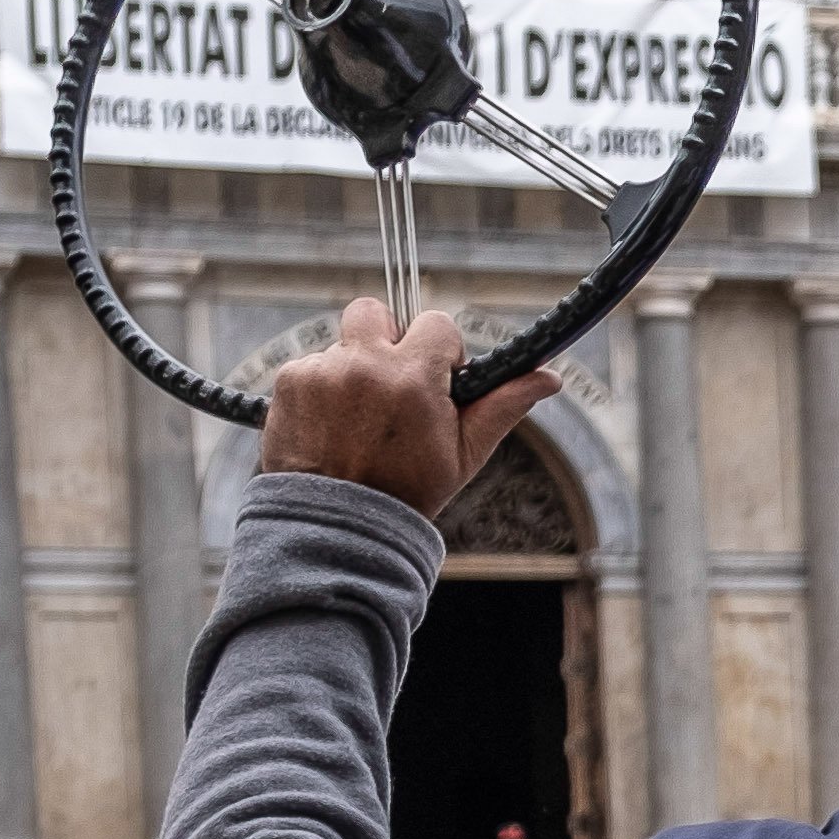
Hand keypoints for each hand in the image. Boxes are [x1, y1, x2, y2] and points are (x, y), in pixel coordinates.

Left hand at [261, 297, 556, 527]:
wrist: (337, 528)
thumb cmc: (408, 492)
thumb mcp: (464, 452)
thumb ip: (503, 405)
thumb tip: (549, 376)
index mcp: (413, 377)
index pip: (435, 323)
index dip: (440, 352)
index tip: (434, 382)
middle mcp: (364, 365)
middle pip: (375, 311)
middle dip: (385, 338)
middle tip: (390, 384)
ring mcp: (322, 371)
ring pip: (342, 345)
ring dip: (352, 371)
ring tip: (357, 422)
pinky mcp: (288, 382)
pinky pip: (311, 366)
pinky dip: (321, 391)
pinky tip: (331, 427)